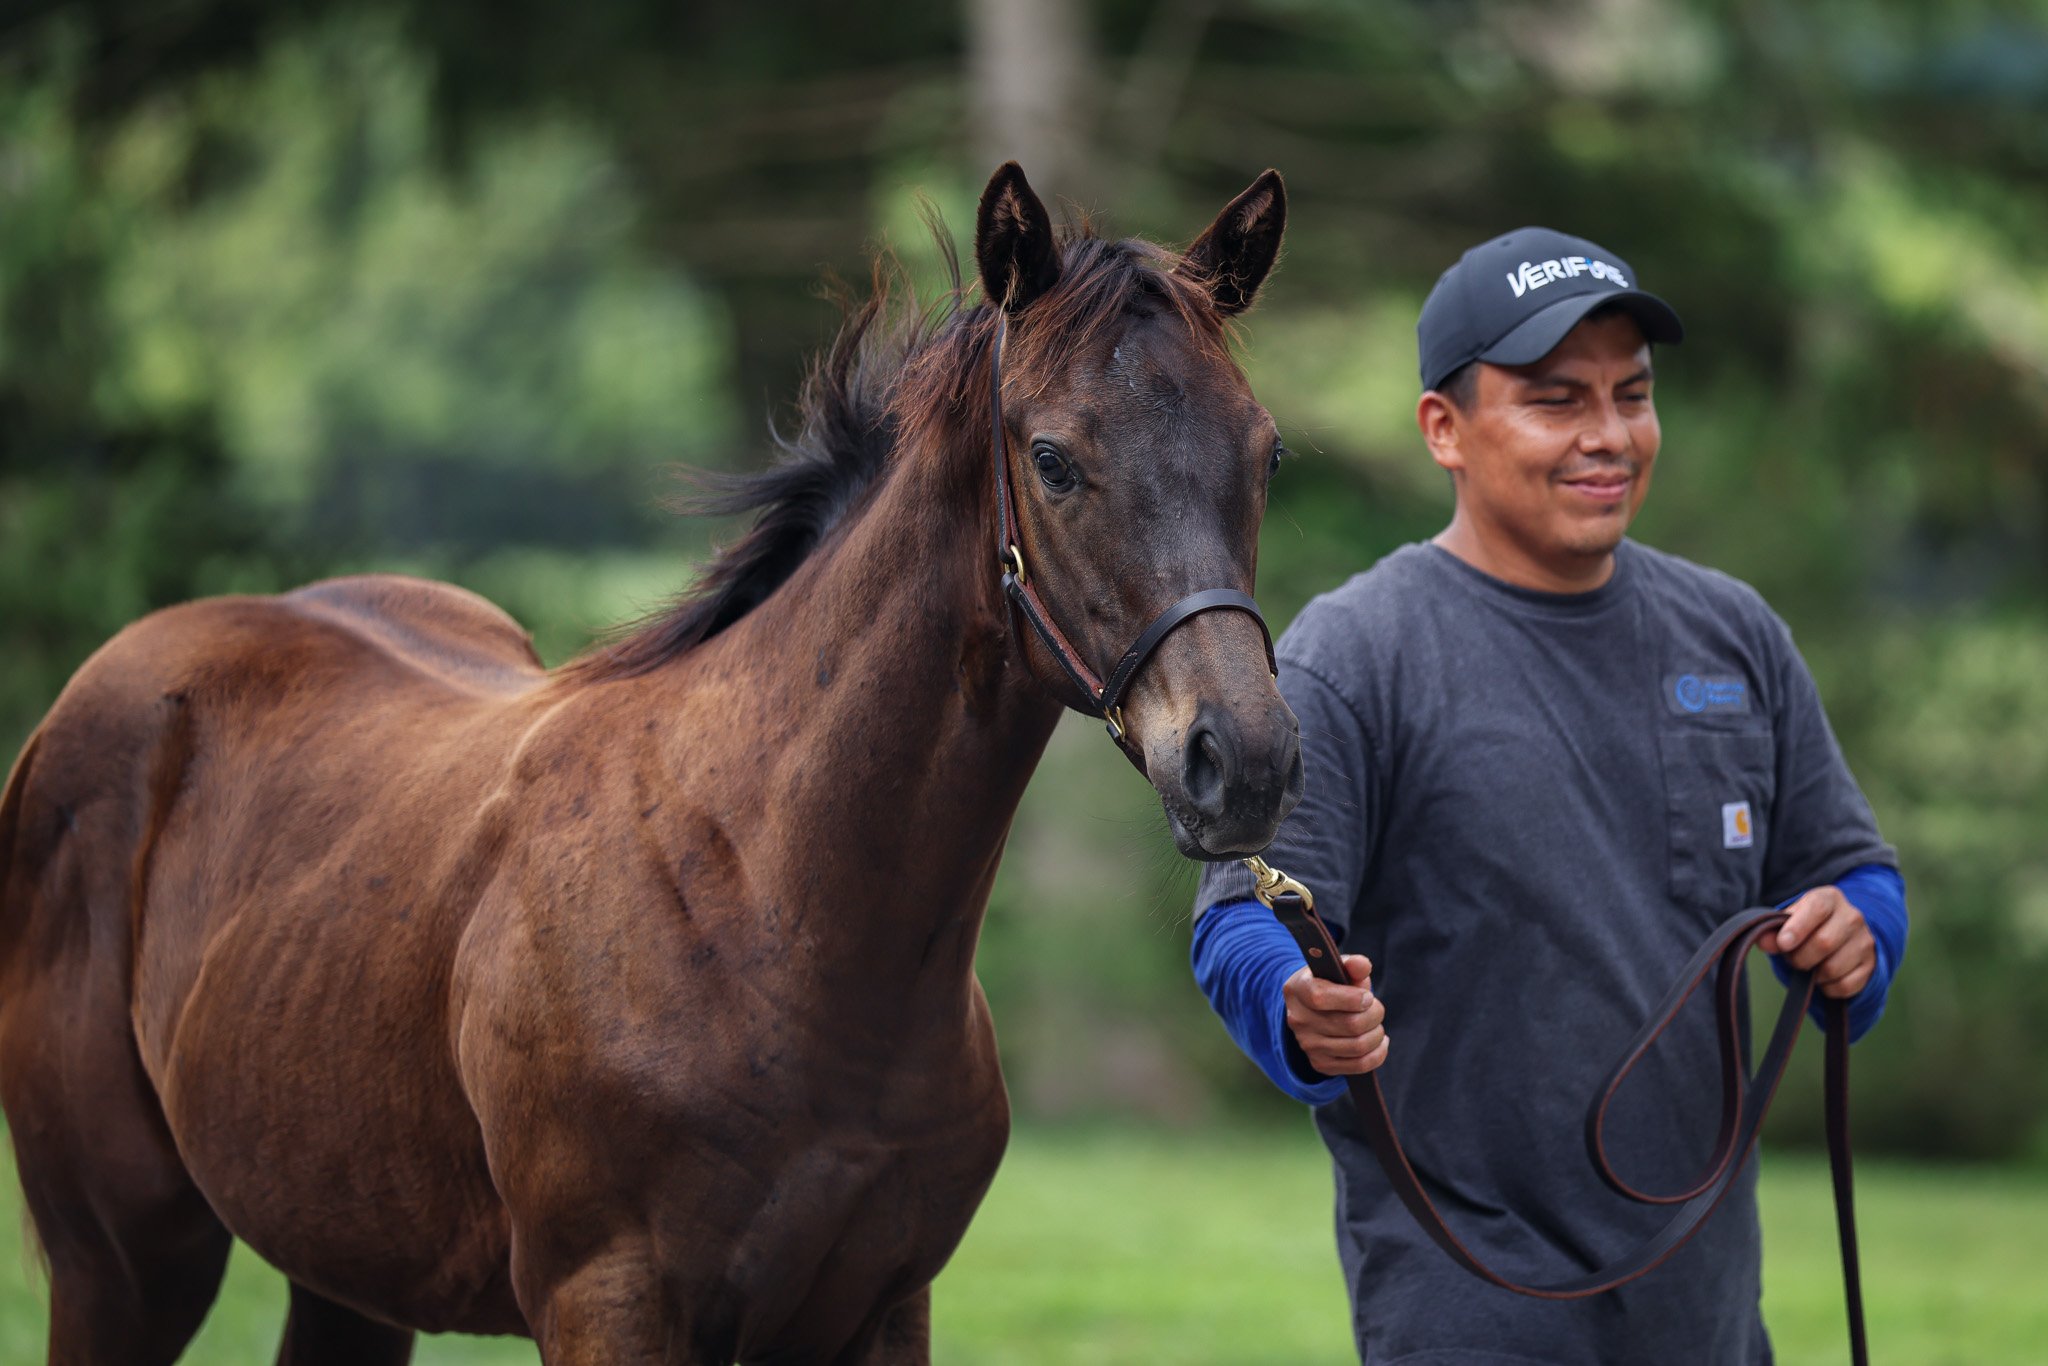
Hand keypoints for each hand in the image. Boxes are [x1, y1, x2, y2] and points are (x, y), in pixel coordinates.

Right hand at [1284, 954, 1388, 1075]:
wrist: (1314, 1010)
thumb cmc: (1332, 984)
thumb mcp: (1339, 968)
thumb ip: (1352, 964)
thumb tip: (1361, 965)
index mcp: (1297, 990)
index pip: (1320, 997)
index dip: (1351, 998)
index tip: (1367, 996)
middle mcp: (1298, 1020)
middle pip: (1349, 1024)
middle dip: (1374, 1015)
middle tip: (1376, 1008)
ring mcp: (1307, 1045)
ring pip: (1357, 1046)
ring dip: (1377, 1034)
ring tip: (1376, 1025)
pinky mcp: (1320, 1063)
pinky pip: (1359, 1065)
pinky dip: (1378, 1054)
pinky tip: (1379, 1042)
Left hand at [1761, 886, 1875, 998]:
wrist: (1841, 938)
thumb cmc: (1807, 927)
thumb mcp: (1789, 921)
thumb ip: (1773, 929)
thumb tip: (1763, 941)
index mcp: (1830, 898)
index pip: (1817, 908)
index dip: (1798, 927)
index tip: (1784, 943)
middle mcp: (1852, 917)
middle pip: (1824, 942)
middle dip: (1800, 957)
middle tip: (1792, 958)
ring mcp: (1865, 942)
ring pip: (1833, 968)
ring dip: (1813, 974)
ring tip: (1809, 966)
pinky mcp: (1870, 966)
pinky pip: (1845, 986)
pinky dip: (1828, 988)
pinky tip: (1824, 978)